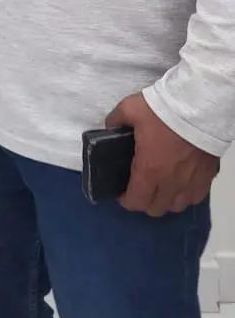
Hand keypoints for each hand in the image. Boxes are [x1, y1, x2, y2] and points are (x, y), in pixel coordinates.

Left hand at [105, 92, 219, 216]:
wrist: (199, 108)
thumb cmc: (163, 111)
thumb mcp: (129, 109)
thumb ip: (116, 120)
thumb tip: (110, 127)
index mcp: (149, 171)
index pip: (136, 201)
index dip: (125, 201)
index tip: (121, 193)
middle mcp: (170, 183)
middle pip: (156, 209)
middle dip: (144, 202)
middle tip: (139, 187)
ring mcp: (191, 183)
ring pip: (176, 206)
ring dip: (166, 200)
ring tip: (160, 186)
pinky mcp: (207, 177)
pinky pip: (195, 197)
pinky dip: (185, 194)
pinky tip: (180, 183)